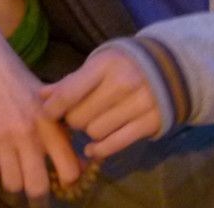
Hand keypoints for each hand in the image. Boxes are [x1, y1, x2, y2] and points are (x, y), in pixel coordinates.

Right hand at [0, 14, 81, 198]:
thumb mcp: (44, 100)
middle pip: (38, 187)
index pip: (69, 170)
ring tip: (10, 169)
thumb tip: (84, 167)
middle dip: (36, 196)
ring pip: (11, 184)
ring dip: (11, 181)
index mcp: (50, 122)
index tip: (60, 182)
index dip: (67, 182)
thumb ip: (62, 132)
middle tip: (33, 193)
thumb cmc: (14, 77)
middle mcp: (28, 132)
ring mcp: (1, 136)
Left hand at [41, 48, 160, 159]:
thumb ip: (71, 81)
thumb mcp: (98, 63)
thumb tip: (42, 96)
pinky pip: (115, 145)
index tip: (48, 114)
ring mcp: (138, 105)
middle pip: (80, 117)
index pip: (69, 93)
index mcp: (105, 64)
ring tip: (94, 121)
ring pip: (95, 133)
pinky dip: (100, 150)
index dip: (52, 109)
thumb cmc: (124, 64)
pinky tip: (93, 148)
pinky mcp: (150, 123)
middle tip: (77, 114)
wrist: (171, 67)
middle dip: (73, 120)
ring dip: (89, 132)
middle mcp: (122, 84)